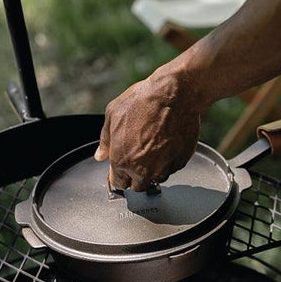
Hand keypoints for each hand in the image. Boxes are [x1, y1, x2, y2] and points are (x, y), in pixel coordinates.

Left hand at [93, 67, 200, 190]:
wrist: (174, 95)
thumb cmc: (143, 101)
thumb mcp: (113, 115)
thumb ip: (105, 140)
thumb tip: (100, 155)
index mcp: (122, 160)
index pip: (119, 183)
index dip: (120, 175)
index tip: (123, 170)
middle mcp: (143, 169)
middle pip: (138, 186)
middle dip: (136, 177)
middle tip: (139, 159)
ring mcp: (164, 167)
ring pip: (158, 178)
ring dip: (154, 170)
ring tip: (155, 150)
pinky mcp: (181, 161)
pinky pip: (173, 168)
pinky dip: (169, 161)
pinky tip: (167, 144)